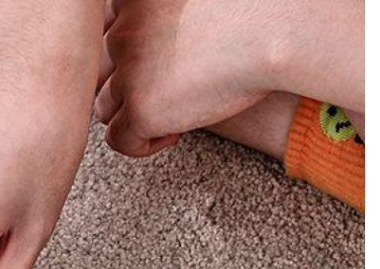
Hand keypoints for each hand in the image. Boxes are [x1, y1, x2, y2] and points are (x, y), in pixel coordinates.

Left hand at [96, 0, 275, 156]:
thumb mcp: (189, 0)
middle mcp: (122, 30)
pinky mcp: (141, 108)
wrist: (277, 26)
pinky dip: (140, 143)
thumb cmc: (251, 4)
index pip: (108, 30)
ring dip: (131, 114)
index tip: (164, 58)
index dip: (131, 50)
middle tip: (167, 89)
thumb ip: (163, 14)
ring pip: (104, 105)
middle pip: (102, 68)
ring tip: (170, 113)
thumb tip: (156, 53)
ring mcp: (128, 71)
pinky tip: (174, 133)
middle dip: (130, 83)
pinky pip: (119, 139)